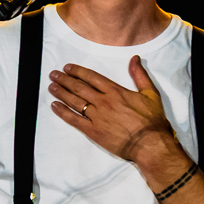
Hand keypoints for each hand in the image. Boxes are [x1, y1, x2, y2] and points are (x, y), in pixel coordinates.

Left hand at [49, 57, 186, 180]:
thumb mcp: (150, 94)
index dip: (77, 71)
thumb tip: (134, 59)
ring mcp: (97, 117)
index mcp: (115, 91)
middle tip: (54, 74)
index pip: (91, 77)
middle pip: (79, 87)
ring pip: (74, 101)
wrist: (150, 144)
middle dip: (64, 79)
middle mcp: (103, 102)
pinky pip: (74, 119)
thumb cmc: (152, 121)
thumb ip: (140, 75)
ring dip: (61, 92)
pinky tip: (55, 106)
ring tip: (52, 87)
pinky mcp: (93, 131)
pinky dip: (63, 112)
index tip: (67, 68)